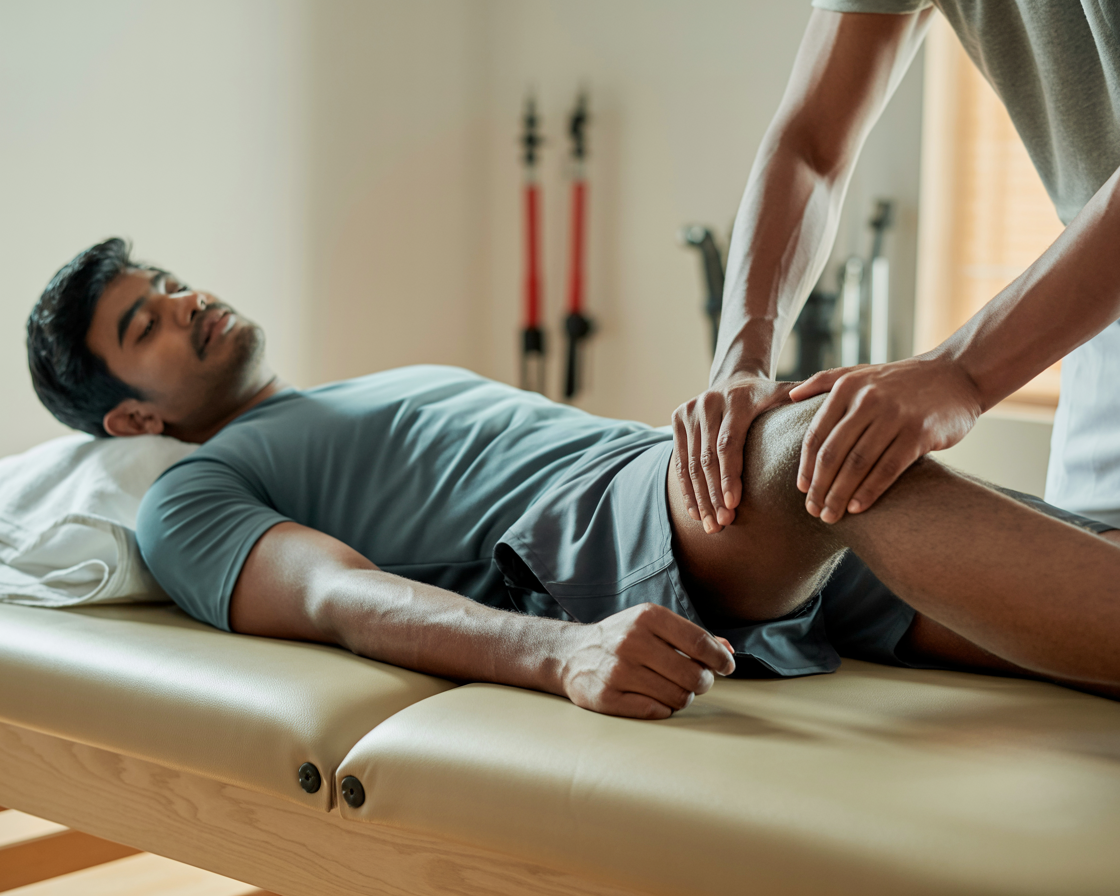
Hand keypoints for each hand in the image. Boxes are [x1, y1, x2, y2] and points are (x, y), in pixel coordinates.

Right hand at [560, 604, 735, 718]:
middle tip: (696, 681)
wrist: (572, 654)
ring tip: (672, 688)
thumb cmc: (622, 638)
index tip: (726, 667)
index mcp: (647, 617)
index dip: (720, 659)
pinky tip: (654, 697)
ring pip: (678, 697)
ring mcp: (618, 671)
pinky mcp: (607, 697)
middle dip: (703, 682)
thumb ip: (692, 636)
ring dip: (683, 697)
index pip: (699, 642)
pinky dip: (662, 708)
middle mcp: (632, 641)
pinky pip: (656, 711)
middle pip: (693, 674)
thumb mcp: (653, 624)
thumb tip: (728, 652)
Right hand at [672, 373, 794, 533]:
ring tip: (710, 525)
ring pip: (691, 463)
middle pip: (707, 458)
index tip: (734, 505)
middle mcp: (708, 403)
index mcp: (737, 399)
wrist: (734, 378)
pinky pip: (679, 461)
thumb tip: (831, 408)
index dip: (729, 476)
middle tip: (722, 524)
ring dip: (700, 498)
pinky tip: (696, 512)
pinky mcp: (677, 421)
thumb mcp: (785, 393)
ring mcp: (689, 412)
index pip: (728, 443)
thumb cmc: (766, 396)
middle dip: (714, 494)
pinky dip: (687, 489)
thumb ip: (806, 402)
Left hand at [788, 355, 981, 522]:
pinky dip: (870, 491)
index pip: (817, 434)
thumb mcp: (862, 372)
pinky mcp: (919, 433)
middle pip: (833, 453)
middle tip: (813, 510)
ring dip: (840, 494)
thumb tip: (790, 396)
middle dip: (819, 486)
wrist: (957, 375)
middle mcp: (868, 400)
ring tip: (831, 515)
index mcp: (848, 387)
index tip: (801, 490)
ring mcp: (895, 416)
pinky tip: (858, 508)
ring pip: (858, 464)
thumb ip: (825, 381)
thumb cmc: (903, 380)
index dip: (806, 466)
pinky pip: (888, 469)